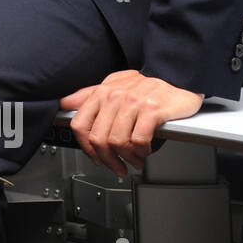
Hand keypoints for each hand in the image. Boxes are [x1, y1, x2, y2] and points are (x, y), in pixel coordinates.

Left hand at [60, 69, 203, 176]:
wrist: (176, 76)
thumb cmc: (145, 84)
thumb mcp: (113, 84)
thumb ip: (89, 95)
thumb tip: (65, 103)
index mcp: (102, 93)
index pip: (80, 124)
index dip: (85, 147)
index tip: (95, 157)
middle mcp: (114, 97)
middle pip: (98, 138)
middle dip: (107, 159)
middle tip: (117, 166)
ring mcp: (133, 103)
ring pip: (117, 142)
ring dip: (127, 157)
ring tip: (134, 160)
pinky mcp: (152, 110)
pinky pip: (139, 140)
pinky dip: (141, 151)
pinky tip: (145, 151)